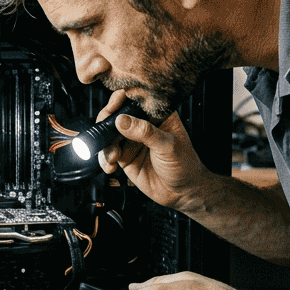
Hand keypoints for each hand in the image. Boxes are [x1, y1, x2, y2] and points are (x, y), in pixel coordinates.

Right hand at [96, 92, 208, 212]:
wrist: (182, 193)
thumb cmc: (184, 165)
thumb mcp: (168, 146)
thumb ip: (145, 132)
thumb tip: (122, 120)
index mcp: (157, 114)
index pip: (137, 98)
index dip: (123, 96)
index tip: (116, 102)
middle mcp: (142, 124)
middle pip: (116, 113)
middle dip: (107, 121)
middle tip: (105, 130)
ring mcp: (131, 140)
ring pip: (108, 133)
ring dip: (104, 144)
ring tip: (113, 156)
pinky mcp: (124, 156)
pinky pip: (107, 153)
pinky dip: (104, 159)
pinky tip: (111, 167)